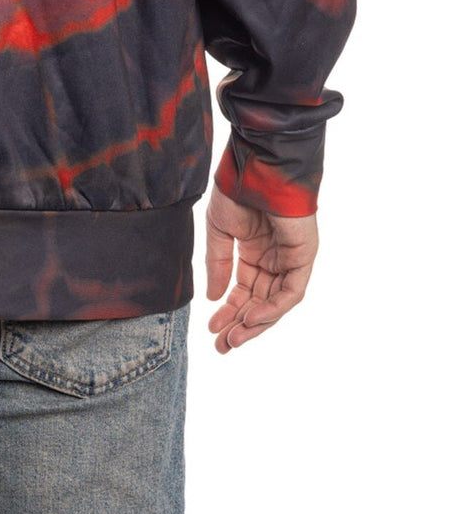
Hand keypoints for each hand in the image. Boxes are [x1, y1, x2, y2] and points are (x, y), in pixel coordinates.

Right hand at [205, 182, 317, 352]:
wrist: (256, 168)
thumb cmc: (237, 191)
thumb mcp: (219, 232)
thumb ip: (218, 265)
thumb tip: (214, 298)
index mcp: (253, 251)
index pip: (242, 290)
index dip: (228, 310)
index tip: (211, 329)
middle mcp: (273, 259)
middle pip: (258, 301)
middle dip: (240, 324)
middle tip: (222, 345)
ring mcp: (290, 259)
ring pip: (275, 302)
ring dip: (255, 323)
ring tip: (234, 338)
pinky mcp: (303, 258)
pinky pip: (291, 291)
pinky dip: (273, 307)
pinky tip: (251, 317)